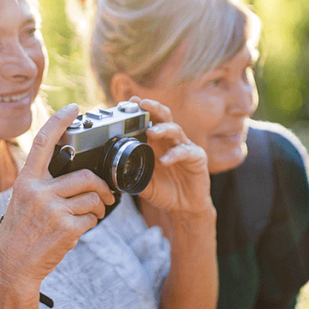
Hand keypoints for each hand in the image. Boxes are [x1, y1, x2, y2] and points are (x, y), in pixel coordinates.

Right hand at [0, 104, 115, 286]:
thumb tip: (75, 176)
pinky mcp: (65, 228)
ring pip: (92, 198)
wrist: (11, 267)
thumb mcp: (22, 202)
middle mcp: (38, 191)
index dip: (59, 121)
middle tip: (107, 195)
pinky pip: (91, 219)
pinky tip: (78, 230)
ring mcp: (52, 209)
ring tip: (90, 216)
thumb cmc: (19, 234)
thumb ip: (42, 185)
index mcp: (26, 181)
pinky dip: (91, 224)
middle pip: (84, 176)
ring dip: (98, 208)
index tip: (74, 107)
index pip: (42, 142)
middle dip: (101, 186)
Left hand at [132, 97, 212, 216]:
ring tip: (151, 132)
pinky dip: (174, 154)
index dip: (140, 110)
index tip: (129, 102)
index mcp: (156, 142)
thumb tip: (112, 171)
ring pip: (174, 129)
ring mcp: (184, 147)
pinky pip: (186, 151)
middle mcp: (170, 140)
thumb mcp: (143, 182)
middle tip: (141, 104)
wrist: (184, 206)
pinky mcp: (197, 157)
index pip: (149, 120)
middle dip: (153, 107)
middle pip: (163, 116)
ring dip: (162, 129)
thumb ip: (131, 174)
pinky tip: (164, 160)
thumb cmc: (165, 191)